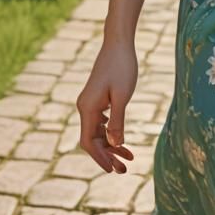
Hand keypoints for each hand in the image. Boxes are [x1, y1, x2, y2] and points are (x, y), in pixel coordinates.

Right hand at [76, 37, 137, 171]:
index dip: (100, 158)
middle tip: (125, 170)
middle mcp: (85, 107)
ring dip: (112, 145)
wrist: (119, 43)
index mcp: (87, 108)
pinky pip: (102, 122)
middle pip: (94, 140)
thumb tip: (114, 144)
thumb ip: (117, 121)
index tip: (112, 170)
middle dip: (108, 156)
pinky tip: (123, 141)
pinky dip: (112, 132)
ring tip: (129, 158)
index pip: (89, 142)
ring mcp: (90, 102)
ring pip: (98, 132)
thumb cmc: (122, 66)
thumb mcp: (122, 95)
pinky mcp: (98, 98)